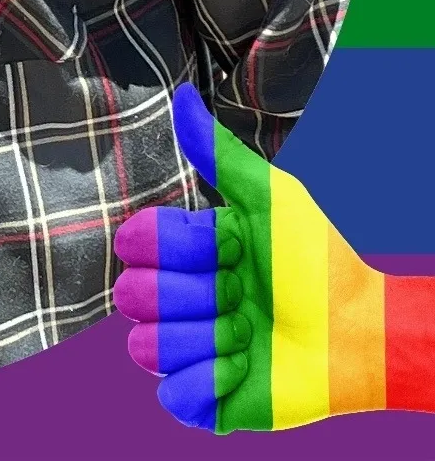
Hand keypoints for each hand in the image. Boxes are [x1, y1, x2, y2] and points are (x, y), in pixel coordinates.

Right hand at [113, 83, 385, 432]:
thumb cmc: (317, 262)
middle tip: (245, 294)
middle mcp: (172, 298)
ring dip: (209, 339)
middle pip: (133, 295)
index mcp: (181, 252)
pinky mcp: (197, 400)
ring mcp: (181, 350)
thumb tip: (183, 92)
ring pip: (147, 346)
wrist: (360, 336)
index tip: (231, 248)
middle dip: (199, 295)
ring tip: (250, 333)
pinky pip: (171, 394)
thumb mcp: (270, 198)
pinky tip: (244, 370)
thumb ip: (219, 151)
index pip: (132, 241)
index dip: (182, 248)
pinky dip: (211, 383)